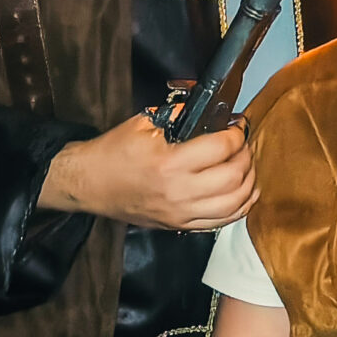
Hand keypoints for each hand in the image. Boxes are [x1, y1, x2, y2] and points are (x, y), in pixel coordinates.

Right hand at [40, 113, 255, 230]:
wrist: (88, 184)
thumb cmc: (113, 152)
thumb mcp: (144, 124)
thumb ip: (180, 115)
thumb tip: (210, 110)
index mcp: (170, 163)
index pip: (221, 148)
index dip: (236, 133)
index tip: (237, 125)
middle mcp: (179, 192)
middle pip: (234, 176)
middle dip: (246, 155)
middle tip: (242, 143)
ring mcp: (181, 214)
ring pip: (235, 204)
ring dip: (249, 182)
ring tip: (246, 165)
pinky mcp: (180, 226)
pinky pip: (222, 222)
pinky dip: (240, 206)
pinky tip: (243, 192)